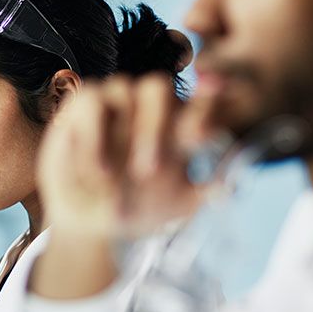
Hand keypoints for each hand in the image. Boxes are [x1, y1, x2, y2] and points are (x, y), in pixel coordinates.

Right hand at [39, 74, 210, 239]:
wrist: (93, 223)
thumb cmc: (139, 207)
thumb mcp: (177, 205)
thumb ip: (205, 192)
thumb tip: (231, 187)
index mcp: (176, 125)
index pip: (198, 103)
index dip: (206, 104)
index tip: (204, 129)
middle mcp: (145, 108)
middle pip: (158, 87)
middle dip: (156, 125)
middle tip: (150, 169)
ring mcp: (113, 105)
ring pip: (124, 87)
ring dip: (116, 134)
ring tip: (112, 176)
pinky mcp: (81, 108)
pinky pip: (90, 101)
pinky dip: (93, 133)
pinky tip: (97, 168)